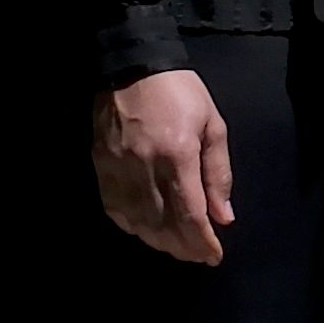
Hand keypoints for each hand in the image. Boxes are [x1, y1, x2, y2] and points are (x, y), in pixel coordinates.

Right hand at [92, 68, 233, 265]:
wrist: (132, 66)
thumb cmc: (180, 93)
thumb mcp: (212, 125)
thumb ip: (218, 173)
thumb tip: (223, 217)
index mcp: (177, 153)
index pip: (190, 213)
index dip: (203, 242)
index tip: (214, 256)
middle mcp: (145, 165)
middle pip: (163, 224)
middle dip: (183, 247)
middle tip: (198, 256)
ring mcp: (118, 168)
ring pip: (138, 222)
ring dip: (159, 242)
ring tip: (176, 247)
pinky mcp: (100, 166)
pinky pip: (115, 209)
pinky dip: (133, 226)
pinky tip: (147, 230)